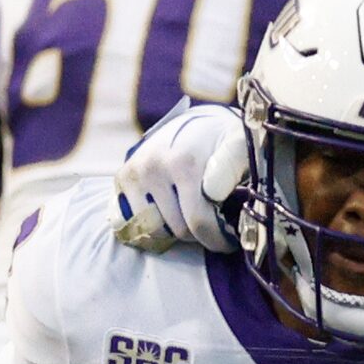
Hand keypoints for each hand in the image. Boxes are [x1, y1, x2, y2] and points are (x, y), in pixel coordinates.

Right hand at [112, 103, 245, 253]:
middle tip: (212, 222)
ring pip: (158, 230)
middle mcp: (154, 166)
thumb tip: (213, 194)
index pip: (199, 222)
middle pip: (180, 230)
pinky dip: (157, 224)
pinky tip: (172, 212)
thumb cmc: (222, 143)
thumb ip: (234, 167)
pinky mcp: (124, 178)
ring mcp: (136, 173)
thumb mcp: (239, 148)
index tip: (230, 241)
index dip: (218, 238)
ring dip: (177, 230)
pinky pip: (138, 223)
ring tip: (192, 213)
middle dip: (200, 233)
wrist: (195, 122)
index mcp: (184, 162)